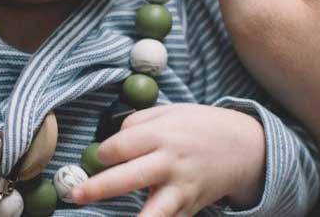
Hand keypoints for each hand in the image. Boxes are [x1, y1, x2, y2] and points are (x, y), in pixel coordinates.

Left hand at [71, 104, 264, 216]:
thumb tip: (110, 141)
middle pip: (129, 176)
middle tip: (75, 194)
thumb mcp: (170, 112)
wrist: (243, 148)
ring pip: (155, 211)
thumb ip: (139, 122)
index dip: (104, 153)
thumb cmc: (200, 126)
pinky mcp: (189, 208)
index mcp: (163, 134)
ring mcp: (181, 189)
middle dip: (99, 187)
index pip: (122, 146)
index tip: (98, 158)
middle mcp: (170, 162)